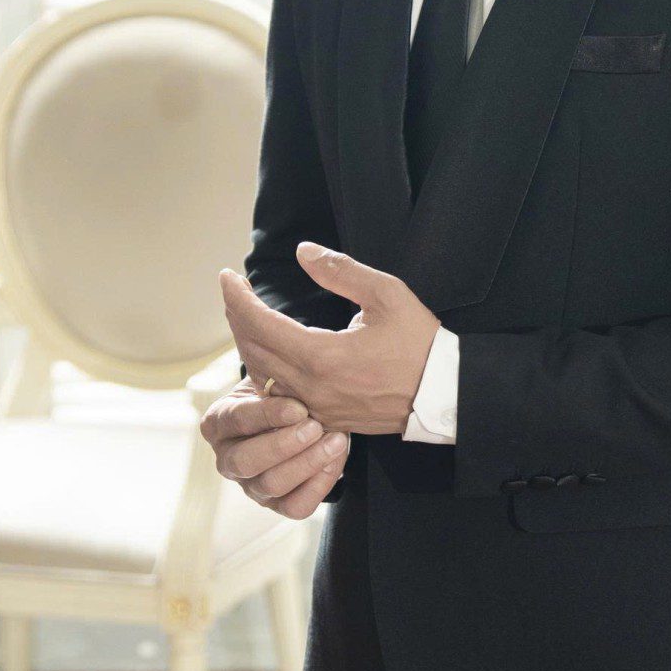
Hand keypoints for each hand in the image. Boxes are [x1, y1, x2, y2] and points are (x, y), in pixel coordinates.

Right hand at [199, 378, 350, 519]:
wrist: (296, 415)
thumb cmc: (281, 392)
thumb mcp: (273, 380)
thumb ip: (279, 381)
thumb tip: (295, 379)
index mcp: (219, 423)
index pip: (237, 419)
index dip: (269, 415)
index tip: (300, 408)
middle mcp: (227, 459)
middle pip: (246, 460)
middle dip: (283, 445)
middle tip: (316, 427)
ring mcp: (250, 486)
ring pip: (271, 485)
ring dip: (307, 463)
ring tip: (336, 441)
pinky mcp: (276, 504)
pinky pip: (296, 506)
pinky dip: (319, 484)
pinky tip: (335, 460)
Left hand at [219, 242, 442, 436]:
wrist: (442, 394)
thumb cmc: (419, 343)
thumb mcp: (386, 294)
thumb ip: (340, 271)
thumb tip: (303, 252)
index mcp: (322, 357)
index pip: (260, 324)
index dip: (237, 298)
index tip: (227, 276)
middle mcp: (311, 387)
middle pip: (253, 350)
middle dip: (237, 317)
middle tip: (233, 290)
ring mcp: (316, 407)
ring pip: (263, 376)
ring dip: (248, 343)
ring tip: (244, 315)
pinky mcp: (325, 418)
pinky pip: (279, 395)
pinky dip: (265, 369)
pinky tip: (266, 352)